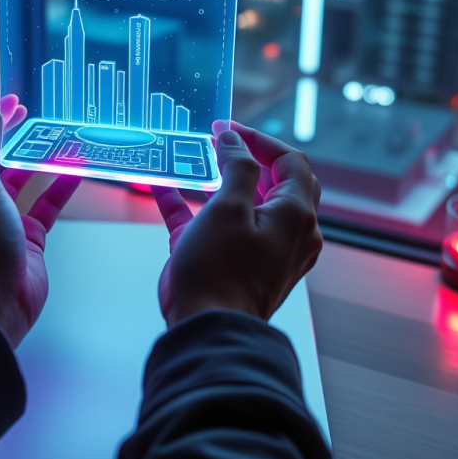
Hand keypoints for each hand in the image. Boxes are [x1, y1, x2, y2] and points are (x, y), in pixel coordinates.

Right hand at [152, 122, 321, 326]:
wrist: (206, 329)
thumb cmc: (220, 272)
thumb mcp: (229, 208)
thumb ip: (236, 167)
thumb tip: (234, 140)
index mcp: (295, 216)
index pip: (290, 162)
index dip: (259, 139)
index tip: (227, 129)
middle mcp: (288, 233)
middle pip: (275, 181)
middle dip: (246, 157)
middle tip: (217, 141)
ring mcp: (263, 250)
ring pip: (246, 202)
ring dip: (220, 179)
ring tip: (194, 159)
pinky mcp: (234, 263)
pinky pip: (216, 225)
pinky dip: (193, 205)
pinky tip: (162, 189)